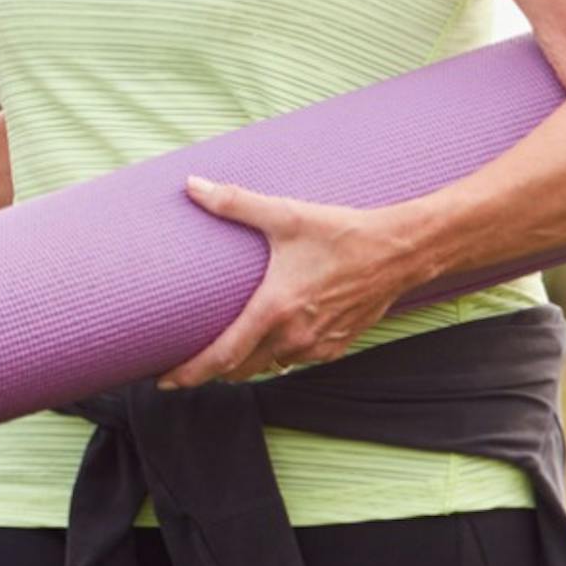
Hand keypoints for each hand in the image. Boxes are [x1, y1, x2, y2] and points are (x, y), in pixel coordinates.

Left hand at [161, 177, 420, 387]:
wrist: (401, 251)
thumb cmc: (343, 232)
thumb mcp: (286, 215)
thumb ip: (234, 203)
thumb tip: (192, 185)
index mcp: (275, 311)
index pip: (222, 357)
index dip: (190, 373)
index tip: (164, 381)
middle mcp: (294, 337)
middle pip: (240, 369)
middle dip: (211, 370)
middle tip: (186, 362)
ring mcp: (318, 347)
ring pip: (269, 367)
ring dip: (245, 362)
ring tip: (225, 348)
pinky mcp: (337, 347)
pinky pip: (296, 361)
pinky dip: (277, 355)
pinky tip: (270, 337)